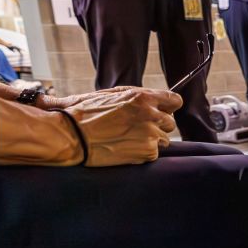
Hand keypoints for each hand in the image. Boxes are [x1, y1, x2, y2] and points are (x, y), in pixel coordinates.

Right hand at [63, 87, 180, 166]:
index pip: (175, 100)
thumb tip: (152, 99)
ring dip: (151, 140)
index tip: (163, 111)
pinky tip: (125, 148)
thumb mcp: (112, 95)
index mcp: (142, 97)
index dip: (169, 107)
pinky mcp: (147, 152)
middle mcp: (150, 115)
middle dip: (158, 125)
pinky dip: (143, 153)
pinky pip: (154, 153)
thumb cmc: (86, 113)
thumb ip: (136, 97)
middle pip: (170, 122)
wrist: (72, 135)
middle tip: (138, 128)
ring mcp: (151, 134)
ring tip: (128, 139)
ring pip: (163, 139)